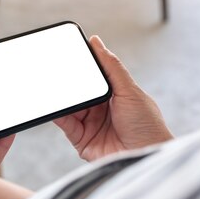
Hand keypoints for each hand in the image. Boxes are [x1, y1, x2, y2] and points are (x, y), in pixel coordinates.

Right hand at [54, 36, 171, 161]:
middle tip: (55, 70)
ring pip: (70, 106)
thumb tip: (96, 42)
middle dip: (68, 82)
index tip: (69, 53)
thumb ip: (111, 66)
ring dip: (62, 98)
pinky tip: (54, 105)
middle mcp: (102, 109)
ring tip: (52, 86)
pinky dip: (57, 114)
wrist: (146, 156)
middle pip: (79, 91)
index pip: (94, 76)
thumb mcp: (129, 90)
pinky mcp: (81, 140)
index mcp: (115, 94)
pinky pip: (65, 123)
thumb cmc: (147, 126)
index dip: (82, 66)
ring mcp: (91, 124)